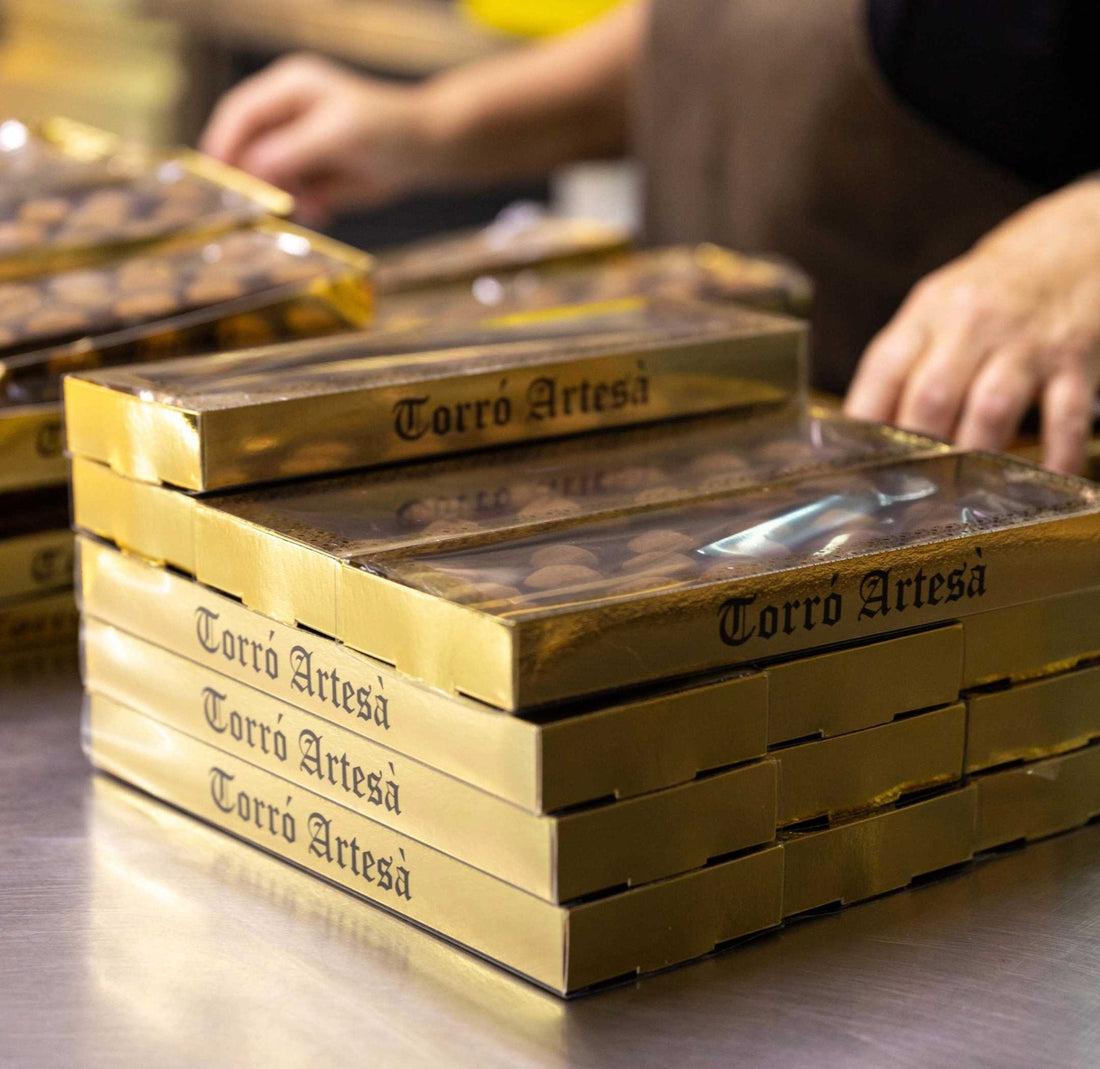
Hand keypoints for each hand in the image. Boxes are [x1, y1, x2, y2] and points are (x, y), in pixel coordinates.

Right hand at [200, 54, 441, 224]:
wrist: (426, 151)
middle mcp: (287, 114)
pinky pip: (293, 194)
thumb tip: (252, 168)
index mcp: (288, 88)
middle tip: (259, 206)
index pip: (241, 112)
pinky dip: (303, 205)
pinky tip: (322, 210)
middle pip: (248, 146)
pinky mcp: (313, 171)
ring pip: (269, 176)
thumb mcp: (337, 136)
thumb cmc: (386, 130)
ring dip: (283, 196)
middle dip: (253, 177)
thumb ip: (293, 151)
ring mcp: (298, 144)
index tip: (217, 177)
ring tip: (310, 205)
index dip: (224, 143)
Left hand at [845, 179, 1099, 473]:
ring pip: (989, 408)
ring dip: (972, 457)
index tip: (854, 464)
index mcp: (927, 313)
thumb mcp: (937, 308)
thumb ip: (904, 363)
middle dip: (917, 449)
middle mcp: (972, 324)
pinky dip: (1055, 454)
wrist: (1078, 241)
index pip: (883, 370)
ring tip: (960, 496)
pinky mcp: (1076, 359)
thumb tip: (863, 431)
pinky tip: (1044, 481)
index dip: (864, 421)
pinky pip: (1065, 416)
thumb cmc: (991, 290)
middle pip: (931, 396)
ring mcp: (1026, 343)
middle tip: (908, 491)